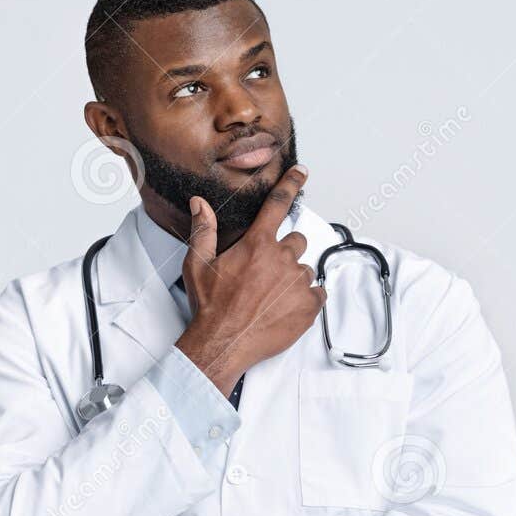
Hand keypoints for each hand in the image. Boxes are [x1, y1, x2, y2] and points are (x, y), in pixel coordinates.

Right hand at [175, 166, 325, 394]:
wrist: (222, 344)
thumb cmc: (211, 307)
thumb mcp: (198, 265)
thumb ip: (204, 231)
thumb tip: (200, 204)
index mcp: (257, 245)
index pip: (277, 205)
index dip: (291, 184)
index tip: (302, 172)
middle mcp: (282, 259)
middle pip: (296, 242)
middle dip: (285, 252)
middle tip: (267, 273)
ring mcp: (298, 282)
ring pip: (304, 270)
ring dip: (293, 279)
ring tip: (271, 297)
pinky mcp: (309, 305)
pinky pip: (317, 293)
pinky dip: (305, 299)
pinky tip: (285, 308)